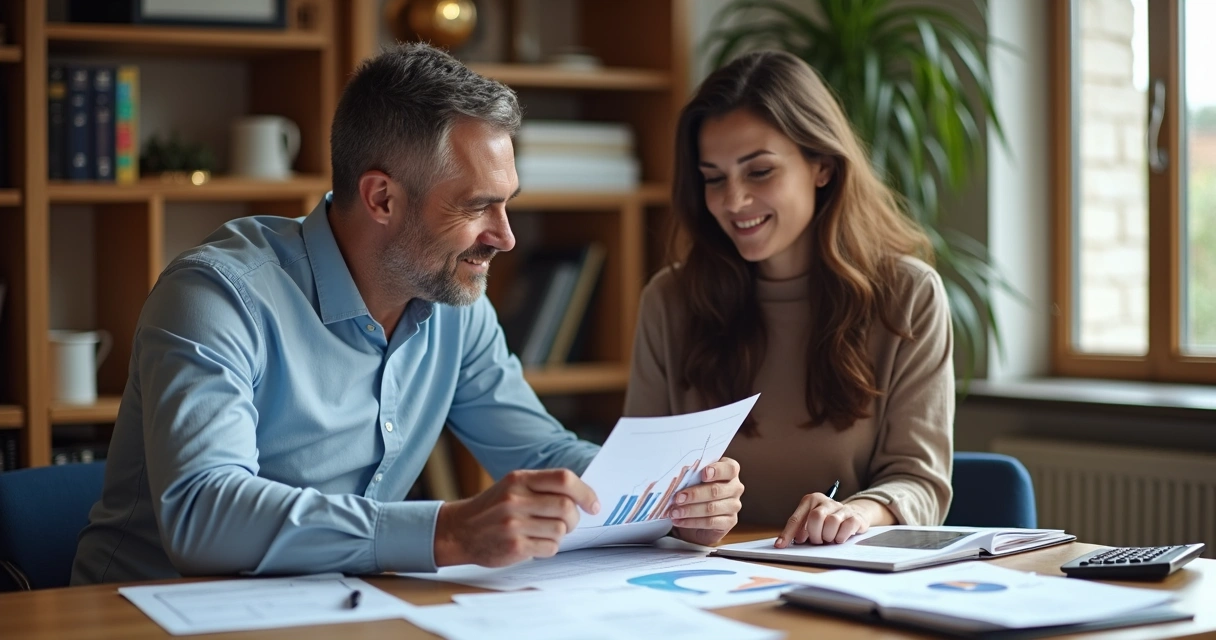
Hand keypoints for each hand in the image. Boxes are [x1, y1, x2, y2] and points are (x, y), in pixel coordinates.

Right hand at [433, 469, 598, 567]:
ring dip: (560, 534)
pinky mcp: (514, 546)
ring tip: (545, 532)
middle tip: (569, 523)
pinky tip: (535, 544)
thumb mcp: (512, 486)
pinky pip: (550, 548)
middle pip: (566, 507)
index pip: (563, 479)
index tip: (593, 505)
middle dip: (574, 518)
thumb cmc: (492, 508)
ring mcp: (513, 523)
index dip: (585, 492)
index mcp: (519, 479)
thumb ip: (542, 487)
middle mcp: (516, 499)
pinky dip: (549, 548)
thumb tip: (583, 497)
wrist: (458, 531)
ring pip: (560, 530)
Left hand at [669, 457, 743, 545]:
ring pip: (711, 508)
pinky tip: (680, 521)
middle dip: (694, 495)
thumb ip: (692, 474)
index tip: (703, 474)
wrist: (697, 511)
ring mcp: (734, 505)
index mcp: (729, 470)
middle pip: (716, 490)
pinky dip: (692, 522)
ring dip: (690, 510)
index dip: (717, 471)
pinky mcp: (729, 521)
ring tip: (675, 512)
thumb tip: (678, 477)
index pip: (730, 468)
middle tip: (678, 498)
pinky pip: (710, 522)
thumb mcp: (694, 477)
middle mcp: (735, 487)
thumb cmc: (696, 487)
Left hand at [776, 495, 890, 546]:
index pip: (796, 518)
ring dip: (828, 536)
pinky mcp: (854, 516)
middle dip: (814, 534)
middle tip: (817, 541)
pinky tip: (839, 538)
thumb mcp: (812, 521)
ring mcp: (841, 508)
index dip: (788, 533)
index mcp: (811, 500)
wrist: (855, 513)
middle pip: (815, 517)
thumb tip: (792, 541)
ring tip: (828, 539)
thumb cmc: (827, 520)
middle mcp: (825, 502)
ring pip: (832, 522)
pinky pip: (846, 527)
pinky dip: (841, 537)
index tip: (780, 546)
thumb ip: (801, 529)